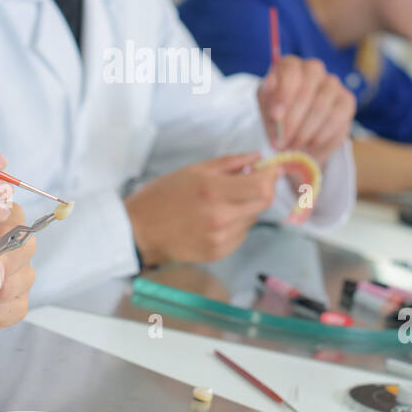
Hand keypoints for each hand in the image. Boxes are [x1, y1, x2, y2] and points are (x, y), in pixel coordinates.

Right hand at [124, 153, 277, 266]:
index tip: (270, 169)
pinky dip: (236, 223)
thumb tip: (257, 158)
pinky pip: (240, 234)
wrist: (140, 230)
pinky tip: (216, 218)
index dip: (271, 176)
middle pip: (263, 203)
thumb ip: (230, 163)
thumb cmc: (163, 195)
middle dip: (261, 189)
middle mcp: (220, 217)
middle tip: (250, 181)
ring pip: (252, 218)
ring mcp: (220, 238)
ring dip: (246, 206)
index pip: (262, 187)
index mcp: (213, 191)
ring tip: (223, 201)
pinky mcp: (218, 253)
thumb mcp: (194, 170)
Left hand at [258, 56, 354, 163]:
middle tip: (284, 140)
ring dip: (305, 131)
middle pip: (306, 90)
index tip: (275, 117)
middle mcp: (313, 69)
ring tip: (294, 145)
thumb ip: (268, 99)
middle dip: (293, 119)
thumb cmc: (279, 115)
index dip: (283, 95)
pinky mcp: (347, 100)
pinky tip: (311, 144)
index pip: (290, 72)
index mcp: (290, 65)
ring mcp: (332, 83)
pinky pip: (336, 118)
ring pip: (321, 107)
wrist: (297, 132)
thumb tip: (272, 90)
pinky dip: (321, 135)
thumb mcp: (266, 108)